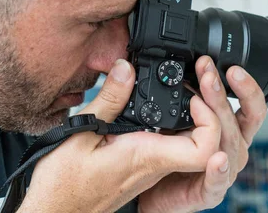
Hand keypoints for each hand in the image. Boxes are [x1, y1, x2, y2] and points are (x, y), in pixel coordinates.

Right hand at [18, 59, 222, 212]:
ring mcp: (151, 167)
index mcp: (147, 156)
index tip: (193, 96)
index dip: (210, 121)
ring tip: (180, 89)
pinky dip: (174, 123)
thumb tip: (127, 68)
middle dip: (207, 109)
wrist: (57, 211)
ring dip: (193, 116)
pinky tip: (158, 107)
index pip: (205, 150)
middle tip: (192, 83)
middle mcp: (156, 164)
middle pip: (204, 143)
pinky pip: (171, 145)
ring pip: (189, 143)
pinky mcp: (142, 166)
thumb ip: (109, 100)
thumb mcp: (81, 132)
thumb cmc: (65, 183)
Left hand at [137, 57, 266, 212]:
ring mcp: (223, 171)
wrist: (152, 191)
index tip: (227, 65)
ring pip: (230, 145)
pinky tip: (215, 159)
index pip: (250, 105)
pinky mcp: (208, 192)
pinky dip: (218, 171)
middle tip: (206, 72)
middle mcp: (232, 148)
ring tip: (200, 101)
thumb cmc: (169, 153)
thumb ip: (181, 93)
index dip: (245, 85)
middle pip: (239, 119)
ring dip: (217, 121)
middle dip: (221, 93)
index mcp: (230, 129)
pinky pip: (216, 182)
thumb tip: (178, 63)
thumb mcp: (174, 115)